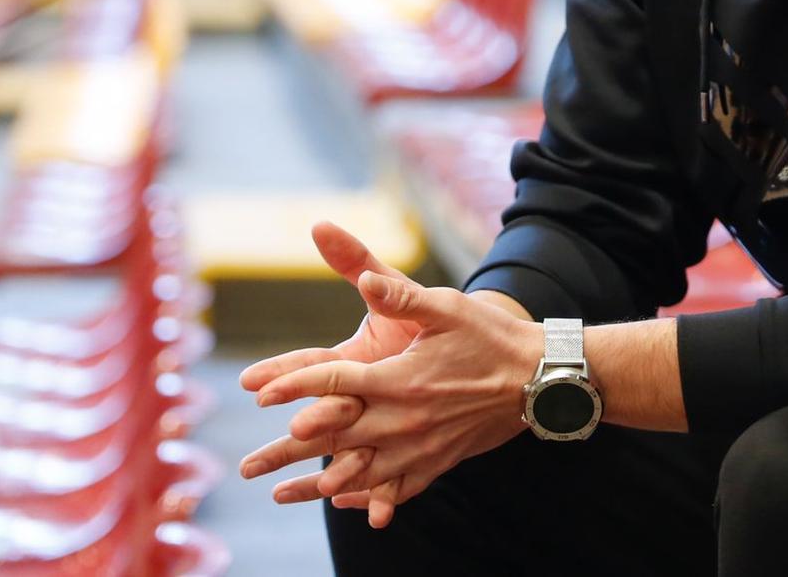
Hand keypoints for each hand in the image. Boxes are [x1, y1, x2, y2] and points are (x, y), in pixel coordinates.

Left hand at [241, 269, 542, 528]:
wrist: (539, 379)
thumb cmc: (490, 337)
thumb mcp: (445, 307)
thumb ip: (399, 294)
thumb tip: (365, 280)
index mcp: (399, 380)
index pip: (333, 383)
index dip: (292, 386)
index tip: (257, 392)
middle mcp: (404, 421)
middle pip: (333, 438)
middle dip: (286, 451)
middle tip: (248, 465)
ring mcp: (421, 448)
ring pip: (359, 473)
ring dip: (317, 485)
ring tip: (281, 494)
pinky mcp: (439, 461)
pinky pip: (396, 488)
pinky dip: (368, 499)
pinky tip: (350, 507)